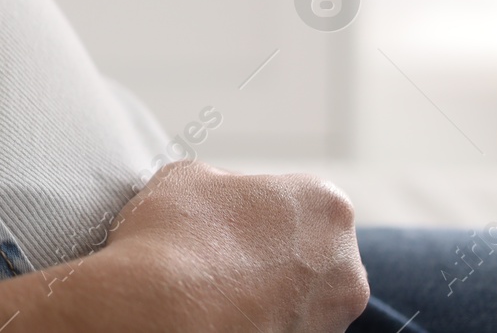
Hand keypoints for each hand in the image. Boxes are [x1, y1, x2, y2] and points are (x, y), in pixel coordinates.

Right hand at [0, 161, 368, 332]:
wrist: (154, 313)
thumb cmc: (162, 237)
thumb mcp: (176, 178)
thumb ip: (204, 181)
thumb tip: (190, 184)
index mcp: (322, 204)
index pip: (289, 205)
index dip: (241, 215)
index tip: (204, 230)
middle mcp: (342, 263)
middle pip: (300, 255)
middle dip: (259, 257)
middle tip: (201, 264)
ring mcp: (324, 320)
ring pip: (288, 299)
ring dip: (252, 295)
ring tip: (191, 292)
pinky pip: (269, 331)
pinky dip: (243, 327)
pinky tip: (197, 320)